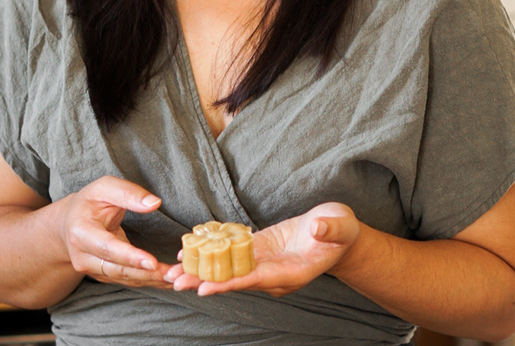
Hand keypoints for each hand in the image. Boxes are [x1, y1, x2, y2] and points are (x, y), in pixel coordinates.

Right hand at [62, 176, 173, 288]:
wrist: (70, 222)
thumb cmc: (90, 201)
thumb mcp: (105, 187)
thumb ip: (128, 193)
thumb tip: (154, 203)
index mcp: (81, 232)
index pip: (107, 248)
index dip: (130, 257)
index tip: (153, 262)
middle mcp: (83, 257)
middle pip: (118, 269)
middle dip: (147, 273)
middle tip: (174, 274)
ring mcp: (92, 269)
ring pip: (124, 278)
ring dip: (152, 280)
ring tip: (177, 277)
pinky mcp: (103, 275)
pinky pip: (127, 280)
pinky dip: (148, 281)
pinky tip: (167, 279)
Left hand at [165, 203, 359, 296]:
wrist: (336, 230)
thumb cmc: (341, 229)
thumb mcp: (340, 225)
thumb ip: (330, 229)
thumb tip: (317, 228)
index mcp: (292, 272)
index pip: (256, 280)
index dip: (231, 283)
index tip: (205, 288)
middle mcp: (273, 273)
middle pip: (235, 279)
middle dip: (205, 281)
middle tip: (175, 282)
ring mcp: (264, 262)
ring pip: (229, 269)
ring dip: (203, 270)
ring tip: (173, 272)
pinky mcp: (258, 249)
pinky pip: (233, 253)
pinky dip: (213, 254)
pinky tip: (192, 252)